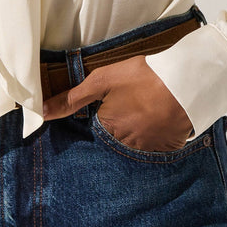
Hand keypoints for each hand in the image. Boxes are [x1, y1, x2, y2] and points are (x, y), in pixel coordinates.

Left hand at [40, 54, 193, 151]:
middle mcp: (126, 146)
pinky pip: (158, 146)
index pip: (98, 127)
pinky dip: (158, 134)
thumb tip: (40, 112)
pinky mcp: (169, 148)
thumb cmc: (143, 77)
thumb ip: (72, 99)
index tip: (117, 101)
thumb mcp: (103, 80)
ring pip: (137, 141)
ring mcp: (149, 150)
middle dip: (123, 121)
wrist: (186, 81)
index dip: (106, 111)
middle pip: (118, 136)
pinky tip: (163, 117)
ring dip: (140, 128)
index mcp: (108, 129)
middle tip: (136, 101)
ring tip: (150, 107)